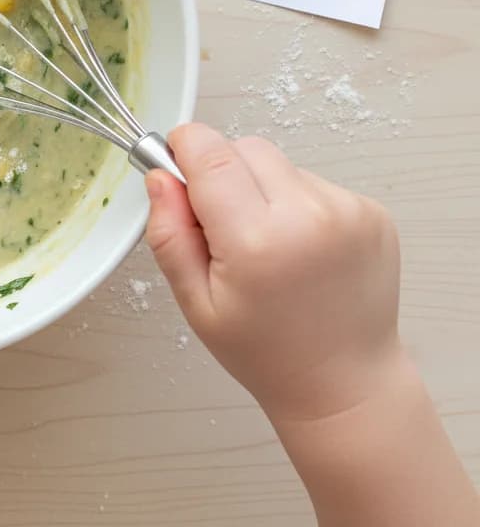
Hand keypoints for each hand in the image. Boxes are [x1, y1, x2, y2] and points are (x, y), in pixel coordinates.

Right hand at [146, 123, 401, 423]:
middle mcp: (307, 216)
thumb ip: (168, 234)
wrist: (345, 384)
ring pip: (279, 163)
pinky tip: (300, 248)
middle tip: (223, 225)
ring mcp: (347, 211)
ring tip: (268, 244)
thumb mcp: (195, 303)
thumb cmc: (266, 351)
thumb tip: (160, 176)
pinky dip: (297, 203)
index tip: (175, 167)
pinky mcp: (372, 211)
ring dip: (261, 188)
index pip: (208, 151)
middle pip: (243, 147)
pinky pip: (313, 181)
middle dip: (221, 171)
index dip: (183, 149)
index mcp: (255, 241)